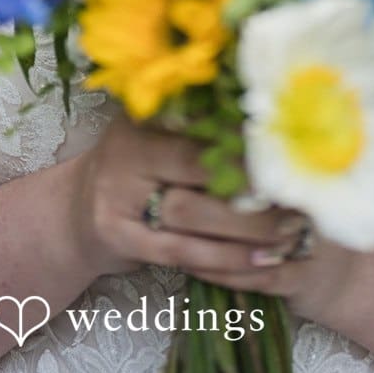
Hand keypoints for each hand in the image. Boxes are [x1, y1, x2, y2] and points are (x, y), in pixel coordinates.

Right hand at [66, 117, 316, 289]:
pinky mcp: (119, 238)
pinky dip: (225, 258)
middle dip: (254, 182)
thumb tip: (269, 112)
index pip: (203, 121)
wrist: (76, 215)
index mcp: (144, 115)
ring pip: (193, 214)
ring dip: (247, 227)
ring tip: (290, 231)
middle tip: (297, 192)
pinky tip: (261, 261)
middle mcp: (127, 150)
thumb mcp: (157, 135)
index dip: (248, 137)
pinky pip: (181, 251)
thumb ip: (200, 123)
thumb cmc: (136, 169)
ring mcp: (117, 196)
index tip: (290, 147)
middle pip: (199, 166)